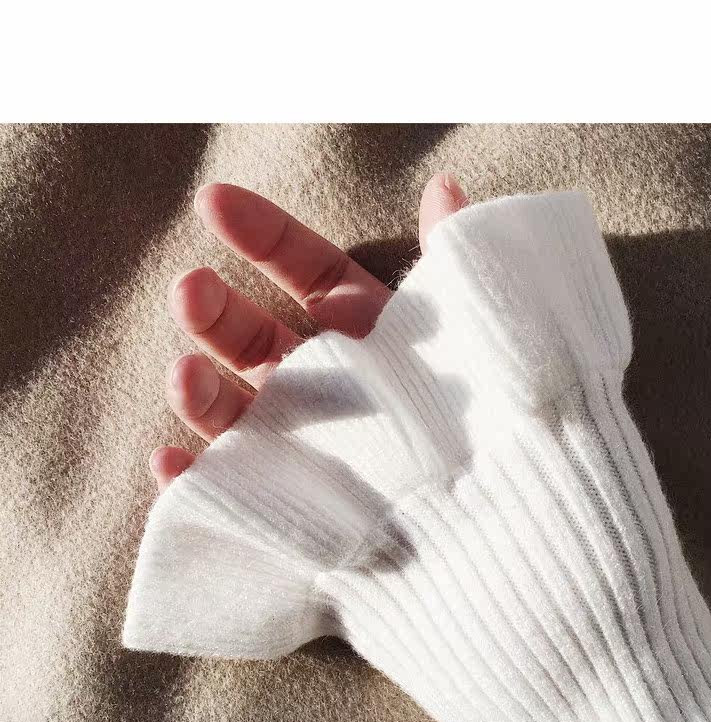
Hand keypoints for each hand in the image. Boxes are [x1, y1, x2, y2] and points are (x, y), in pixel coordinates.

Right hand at [150, 173, 468, 490]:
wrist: (508, 514)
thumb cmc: (495, 417)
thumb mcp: (476, 326)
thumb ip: (454, 258)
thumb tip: (444, 184)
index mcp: (361, 331)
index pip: (301, 269)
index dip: (259, 234)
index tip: (213, 199)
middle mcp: (320, 381)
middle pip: (248, 337)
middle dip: (213, 311)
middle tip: (190, 290)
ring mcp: (298, 443)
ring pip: (230, 413)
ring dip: (196, 391)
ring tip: (183, 375)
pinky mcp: (287, 502)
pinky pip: (231, 491)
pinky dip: (195, 482)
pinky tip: (169, 465)